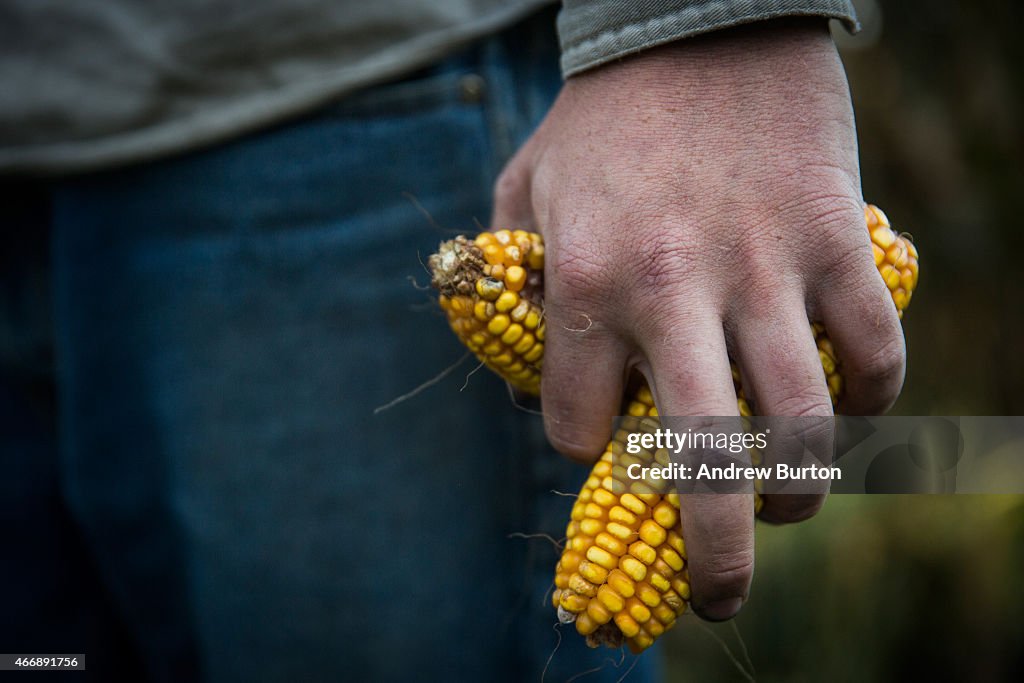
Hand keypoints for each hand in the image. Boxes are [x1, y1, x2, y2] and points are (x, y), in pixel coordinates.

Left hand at [491, 19, 905, 619]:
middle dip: (710, 557)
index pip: (573, 427)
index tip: (599, 438)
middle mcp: (671, 288)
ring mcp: (765, 267)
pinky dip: (867, 403)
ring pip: (802, 426)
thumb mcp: (523, 189)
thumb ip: (509, 285)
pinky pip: (871, 355)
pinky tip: (842, 411)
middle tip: (713, 601)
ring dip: (797, 493)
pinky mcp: (837, 239)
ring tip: (780, 507)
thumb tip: (522, 374)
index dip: (583, 447)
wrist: (699, 20)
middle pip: (701, 463)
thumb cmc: (603, 117)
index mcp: (581, 282)